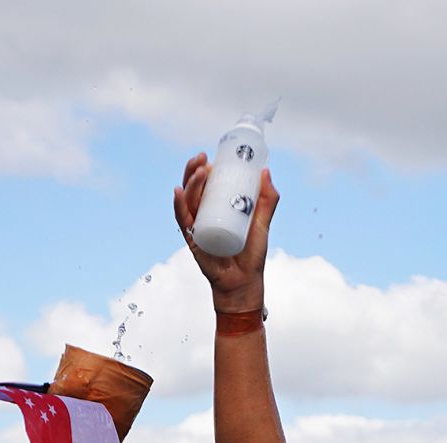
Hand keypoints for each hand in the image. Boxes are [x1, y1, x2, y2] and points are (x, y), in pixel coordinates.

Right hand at [173, 152, 279, 313]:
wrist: (245, 281)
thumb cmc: (252, 254)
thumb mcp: (263, 223)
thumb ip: (267, 200)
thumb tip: (265, 171)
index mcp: (217, 208)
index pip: (207, 184)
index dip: (205, 167)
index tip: (212, 156)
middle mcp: (204, 214)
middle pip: (193, 188)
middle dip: (194, 170)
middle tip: (203, 158)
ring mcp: (197, 226)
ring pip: (187, 200)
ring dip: (189, 182)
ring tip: (199, 170)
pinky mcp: (193, 240)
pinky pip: (182, 220)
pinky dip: (178, 205)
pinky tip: (178, 192)